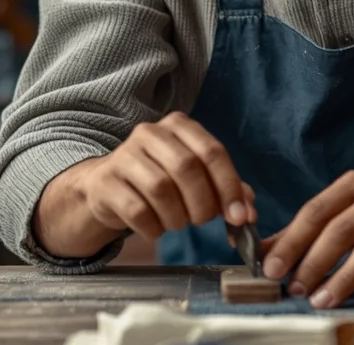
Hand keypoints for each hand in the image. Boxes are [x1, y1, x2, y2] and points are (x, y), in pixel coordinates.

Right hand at [75, 112, 254, 239]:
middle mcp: (150, 133)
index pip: (212, 151)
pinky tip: (155, 228)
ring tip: (177, 222)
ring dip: (177, 217)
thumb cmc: (160, 181)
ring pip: (161, 189)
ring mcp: (124, 155)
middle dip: (202, 203)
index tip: (238, 216)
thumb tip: (248, 212)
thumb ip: (227, 190)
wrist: (107, 188)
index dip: (229, 186)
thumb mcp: (196, 178)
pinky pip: (137, 210)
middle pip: (187, 168)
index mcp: (178, 126)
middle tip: (202, 220)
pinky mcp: (105, 182)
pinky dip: (153, 227)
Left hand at [260, 171, 353, 309]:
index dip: (291, 241)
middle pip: (340, 230)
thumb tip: (265, 253)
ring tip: (322, 301)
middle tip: (295, 289)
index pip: (316, 211)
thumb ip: (308, 232)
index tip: (272, 268)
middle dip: (313, 262)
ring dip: (343, 278)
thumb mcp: (348, 217)